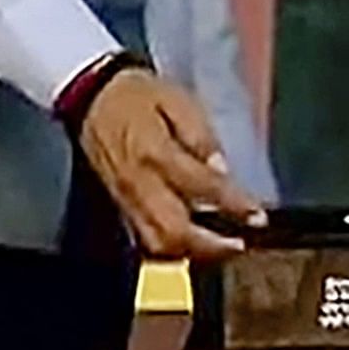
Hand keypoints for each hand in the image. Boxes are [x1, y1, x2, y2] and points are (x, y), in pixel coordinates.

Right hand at [80, 66, 266, 258]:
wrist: (91, 96)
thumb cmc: (139, 96)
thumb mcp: (177, 100)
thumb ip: (201, 136)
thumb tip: (221, 170)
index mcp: (156, 153)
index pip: (202, 187)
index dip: (234, 205)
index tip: (257, 216)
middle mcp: (139, 183)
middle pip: (175, 231)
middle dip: (211, 245)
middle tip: (240, 244)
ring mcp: (126, 199)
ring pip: (157, 243)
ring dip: (191, 253)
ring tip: (220, 248)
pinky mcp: (120, 206)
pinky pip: (144, 239)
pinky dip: (171, 249)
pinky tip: (192, 244)